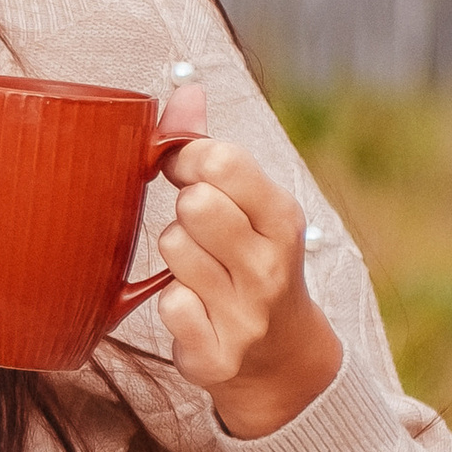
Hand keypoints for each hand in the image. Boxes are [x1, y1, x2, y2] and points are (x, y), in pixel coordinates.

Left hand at [148, 81, 343, 439]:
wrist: (283, 360)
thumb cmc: (253, 264)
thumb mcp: (252, 208)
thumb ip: (213, 151)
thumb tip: (184, 90)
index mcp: (282, 218)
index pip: (222, 160)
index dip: (185, 159)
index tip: (182, 173)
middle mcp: (270, 266)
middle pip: (195, 204)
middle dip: (183, 212)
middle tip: (197, 230)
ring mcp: (246, 314)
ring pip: (173, 251)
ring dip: (173, 258)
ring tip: (199, 271)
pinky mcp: (216, 355)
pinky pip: (168, 306)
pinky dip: (172, 304)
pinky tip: (195, 310)